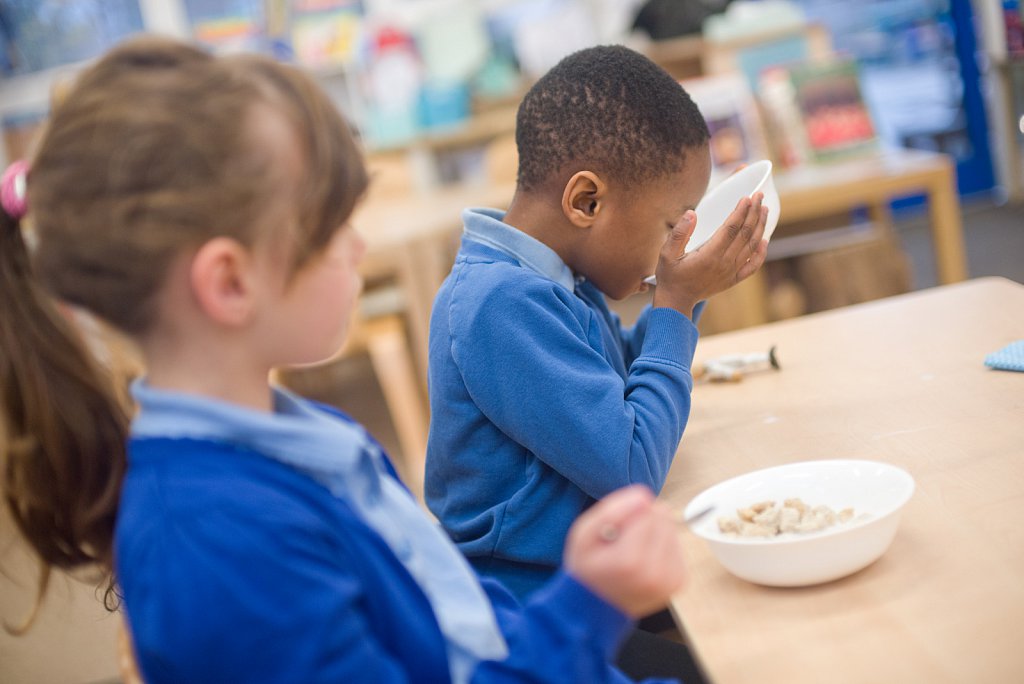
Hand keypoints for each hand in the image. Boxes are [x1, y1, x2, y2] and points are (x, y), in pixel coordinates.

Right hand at [564, 485, 686, 617]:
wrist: (596, 608)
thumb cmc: (588, 568)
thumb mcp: (583, 534)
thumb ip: (611, 510)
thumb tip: (644, 496)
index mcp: (630, 562)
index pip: (648, 512)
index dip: (629, 514)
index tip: (615, 532)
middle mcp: (655, 574)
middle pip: (664, 518)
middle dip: (644, 521)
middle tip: (623, 542)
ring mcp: (670, 581)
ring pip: (672, 530)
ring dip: (654, 534)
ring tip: (632, 552)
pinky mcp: (678, 582)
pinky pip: (677, 546)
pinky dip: (661, 547)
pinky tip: (644, 560)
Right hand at [652, 193, 768, 316]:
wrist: (676, 301)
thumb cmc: (670, 276)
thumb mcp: (667, 253)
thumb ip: (679, 233)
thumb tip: (692, 213)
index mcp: (709, 255)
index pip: (731, 228)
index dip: (741, 212)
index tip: (747, 197)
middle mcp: (724, 263)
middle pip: (745, 234)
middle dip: (754, 213)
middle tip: (759, 196)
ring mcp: (731, 272)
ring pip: (752, 246)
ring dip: (760, 227)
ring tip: (764, 210)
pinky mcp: (733, 279)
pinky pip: (753, 266)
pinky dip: (761, 253)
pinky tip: (765, 240)